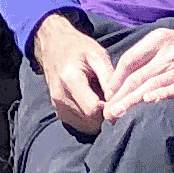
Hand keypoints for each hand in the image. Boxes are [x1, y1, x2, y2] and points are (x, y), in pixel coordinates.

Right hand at [32, 13, 125, 132]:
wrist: (54, 46)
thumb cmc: (79, 47)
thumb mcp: (98, 55)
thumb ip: (109, 79)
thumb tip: (119, 102)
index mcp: (69, 80)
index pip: (93, 110)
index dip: (109, 109)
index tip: (117, 99)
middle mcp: (60, 97)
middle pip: (90, 121)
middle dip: (105, 115)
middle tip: (112, 100)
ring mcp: (57, 107)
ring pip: (86, 127)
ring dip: (98, 119)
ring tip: (102, 100)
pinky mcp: (59, 112)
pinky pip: (80, 125)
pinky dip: (90, 120)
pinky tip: (94, 104)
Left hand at [100, 21, 173, 115]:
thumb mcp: (170, 41)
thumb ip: (148, 56)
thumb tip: (123, 79)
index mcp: (158, 40)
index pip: (129, 61)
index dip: (115, 81)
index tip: (107, 98)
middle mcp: (168, 52)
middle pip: (137, 77)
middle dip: (119, 97)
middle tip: (107, 114)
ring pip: (152, 85)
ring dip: (133, 102)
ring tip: (119, 115)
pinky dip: (162, 96)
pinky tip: (150, 103)